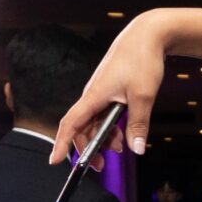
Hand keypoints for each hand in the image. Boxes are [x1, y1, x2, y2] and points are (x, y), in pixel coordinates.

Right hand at [50, 15, 168, 158]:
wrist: (147, 34)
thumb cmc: (142, 59)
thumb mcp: (143, 96)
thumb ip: (138, 125)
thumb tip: (136, 150)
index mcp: (94, 95)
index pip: (70, 123)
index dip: (61, 143)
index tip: (54, 161)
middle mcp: (92, 95)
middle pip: (81, 127)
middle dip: (88, 148)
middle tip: (100, 167)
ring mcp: (100, 92)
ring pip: (94, 122)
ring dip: (103, 138)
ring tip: (120, 150)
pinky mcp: (109, 90)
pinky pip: (102, 113)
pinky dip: (110, 127)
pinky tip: (124, 134)